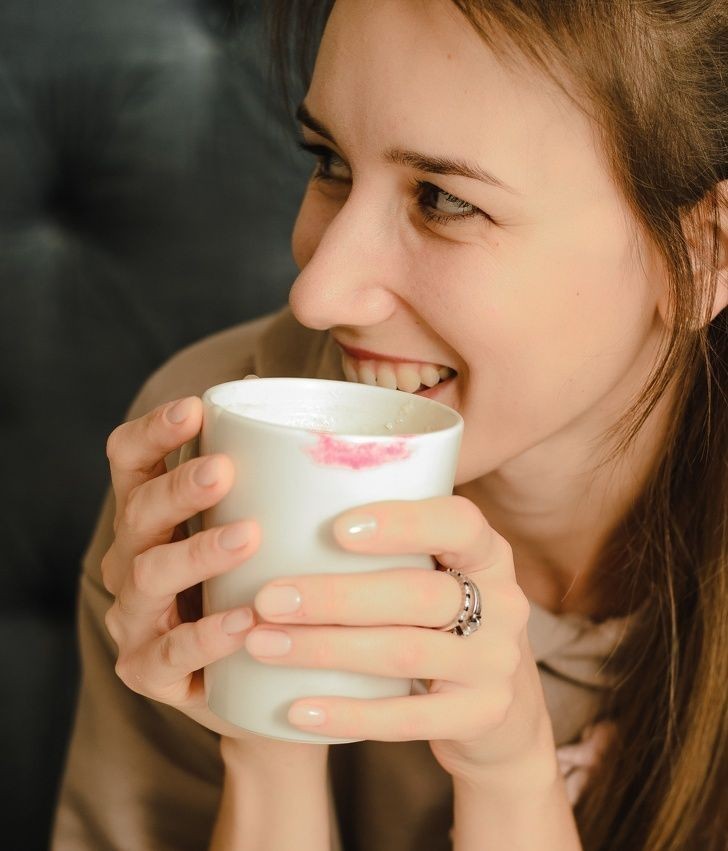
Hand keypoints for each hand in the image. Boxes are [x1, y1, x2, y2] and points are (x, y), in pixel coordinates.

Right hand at [101, 393, 326, 767]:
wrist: (260, 682)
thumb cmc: (259, 584)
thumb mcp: (262, 528)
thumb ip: (273, 480)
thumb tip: (310, 414)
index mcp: (151, 514)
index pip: (131, 460)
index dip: (153, 430)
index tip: (195, 408)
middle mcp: (131, 559)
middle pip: (138, 512)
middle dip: (179, 488)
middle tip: (225, 470)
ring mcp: (133, 617)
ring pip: (149, 577)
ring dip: (196, 553)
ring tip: (247, 536)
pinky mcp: (147, 671)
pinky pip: (168, 653)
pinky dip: (207, 636)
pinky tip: (246, 621)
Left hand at [244, 497, 553, 783]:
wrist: (499, 705)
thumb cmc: (442, 618)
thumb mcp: (439, 572)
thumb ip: (392, 545)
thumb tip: (283, 506)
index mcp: (488, 552)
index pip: (459, 522)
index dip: (401, 523)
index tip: (336, 529)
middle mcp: (504, 603)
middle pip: (418, 594)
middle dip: (334, 596)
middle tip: (268, 599)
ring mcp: (495, 663)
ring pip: (405, 653)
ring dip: (325, 649)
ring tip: (263, 643)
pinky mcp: (481, 716)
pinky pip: (406, 718)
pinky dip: (347, 714)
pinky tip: (296, 710)